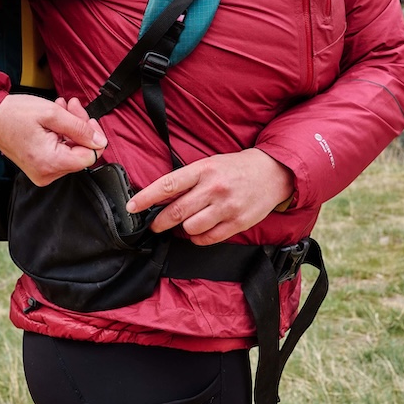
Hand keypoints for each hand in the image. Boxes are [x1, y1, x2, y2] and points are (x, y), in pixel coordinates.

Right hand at [0, 95, 106, 185]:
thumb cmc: (14, 114)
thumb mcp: (52, 113)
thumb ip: (80, 128)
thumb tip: (100, 141)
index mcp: (50, 163)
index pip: (89, 156)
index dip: (92, 136)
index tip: (86, 118)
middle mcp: (46, 174)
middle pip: (81, 153)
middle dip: (80, 127)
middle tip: (72, 106)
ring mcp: (42, 172)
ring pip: (72, 151)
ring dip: (71, 128)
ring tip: (61, 108)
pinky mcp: (39, 167)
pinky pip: (61, 152)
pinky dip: (62, 134)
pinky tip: (56, 119)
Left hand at [125, 149, 294, 244]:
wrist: (272, 173)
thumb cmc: (235, 168)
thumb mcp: (210, 164)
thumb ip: (187, 180)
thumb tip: (161, 196)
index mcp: (203, 170)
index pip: (168, 185)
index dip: (146, 197)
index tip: (131, 207)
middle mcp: (213, 188)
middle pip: (176, 211)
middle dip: (159, 221)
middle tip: (154, 224)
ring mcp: (226, 207)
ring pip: (190, 228)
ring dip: (183, 229)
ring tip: (186, 223)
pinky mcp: (237, 223)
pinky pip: (207, 239)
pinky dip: (198, 238)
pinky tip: (200, 231)